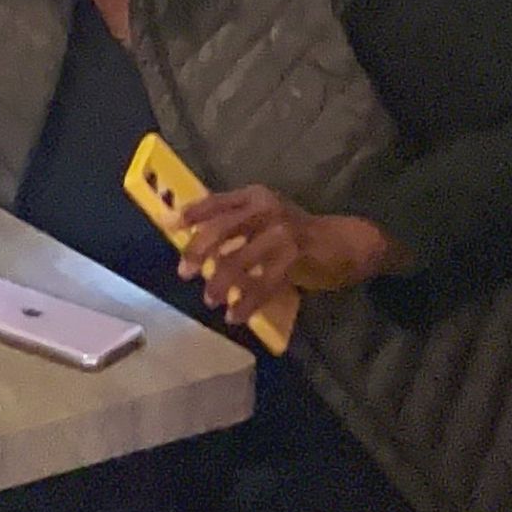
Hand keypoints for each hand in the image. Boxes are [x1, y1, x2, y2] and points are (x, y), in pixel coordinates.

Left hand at [176, 186, 399, 325]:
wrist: (344, 243)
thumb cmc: (297, 234)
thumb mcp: (265, 219)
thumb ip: (236, 226)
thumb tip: (197, 245)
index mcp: (254, 196)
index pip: (215, 201)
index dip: (190, 213)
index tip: (167, 225)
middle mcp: (265, 207)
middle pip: (220, 228)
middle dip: (197, 251)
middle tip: (184, 273)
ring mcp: (281, 231)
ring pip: (238, 259)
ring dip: (220, 282)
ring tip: (211, 299)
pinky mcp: (295, 255)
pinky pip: (262, 283)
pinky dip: (246, 302)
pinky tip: (236, 315)